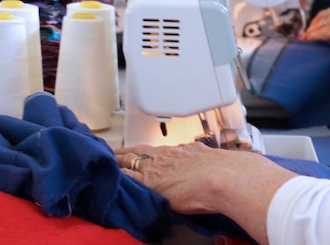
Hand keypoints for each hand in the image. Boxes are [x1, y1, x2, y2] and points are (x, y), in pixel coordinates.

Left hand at [117, 143, 295, 243]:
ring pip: (128, 160)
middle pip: (138, 151)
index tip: (133, 151)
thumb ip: (209, 164)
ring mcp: (158, 167)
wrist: (227, 177)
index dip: (142, 151)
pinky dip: (115, 176)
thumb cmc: (230, 173)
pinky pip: (127, 176)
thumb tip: (216, 172)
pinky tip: (104, 177)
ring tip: (99, 161)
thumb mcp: (216, 163)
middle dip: (122, 152)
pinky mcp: (151, 180)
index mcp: (183, 151)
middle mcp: (168, 155)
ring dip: (114, 161)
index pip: (156, 150)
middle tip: (106, 151)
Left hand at [303, 5, 329, 54]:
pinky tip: (308, 40)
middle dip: (313, 24)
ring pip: (318, 26)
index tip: (317, 23)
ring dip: (311, 32)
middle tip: (308, 32)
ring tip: (306, 38)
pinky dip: (311, 37)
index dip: (321, 18)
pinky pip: (318, 34)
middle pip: (321, 17)